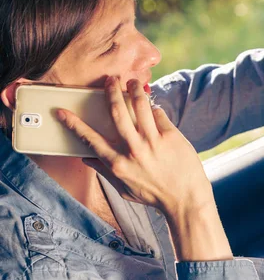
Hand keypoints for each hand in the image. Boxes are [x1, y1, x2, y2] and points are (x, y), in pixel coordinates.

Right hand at [57, 76, 210, 214]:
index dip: (74, 124)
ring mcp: (153, 142)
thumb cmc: (154, 195)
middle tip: (110, 79)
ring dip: (134, 90)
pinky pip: (159, 115)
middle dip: (111, 92)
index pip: (90, 140)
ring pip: (141, 106)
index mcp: (118, 164)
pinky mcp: (171, 136)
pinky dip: (154, 109)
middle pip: (117, 113)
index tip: (62, 111)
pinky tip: (152, 109)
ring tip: (132, 82)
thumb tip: (86, 159)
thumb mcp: (124, 189)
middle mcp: (134, 150)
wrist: (185, 199)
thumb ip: (105, 172)